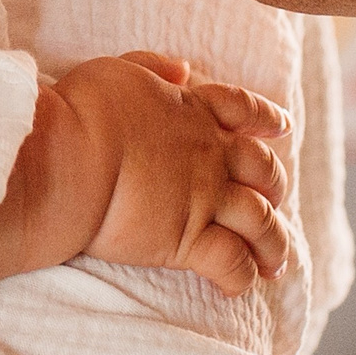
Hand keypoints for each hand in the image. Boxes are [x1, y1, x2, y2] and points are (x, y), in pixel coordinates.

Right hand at [52, 52, 293, 296]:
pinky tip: (238, 287)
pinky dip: (241, 277)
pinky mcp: (188, 241)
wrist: (71, 160)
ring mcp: (204, 200)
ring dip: (273, 245)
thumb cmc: (84, 111)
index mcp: (193, 112)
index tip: (284, 127)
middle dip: (275, 187)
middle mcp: (210, 156)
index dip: (267, 118)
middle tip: (275, 202)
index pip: (243, 109)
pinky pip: (231, 263)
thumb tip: (183, 69)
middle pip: (264, 170)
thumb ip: (153, 67)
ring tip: (275, 264)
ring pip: (261, 223)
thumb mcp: (119, 71)